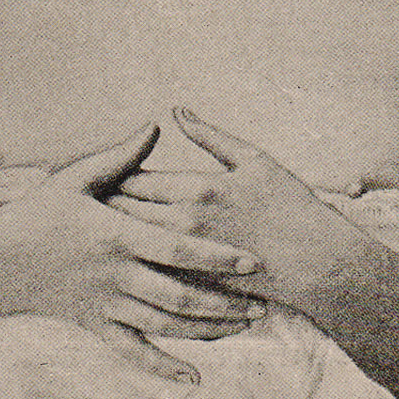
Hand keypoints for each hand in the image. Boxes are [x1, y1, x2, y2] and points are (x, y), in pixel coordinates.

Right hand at [0, 123, 262, 383]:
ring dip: (207, 329)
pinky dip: (162, 368)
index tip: (253, 260)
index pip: (177, 248)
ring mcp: (104, 305)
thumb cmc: (36, 213)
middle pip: (180, 294)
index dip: (218, 256)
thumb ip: (121, 156)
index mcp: (115, 233)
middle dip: (225, 301)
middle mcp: (114, 274)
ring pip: (165, 325)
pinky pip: (132, 353)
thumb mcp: (75, 178)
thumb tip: (156, 125)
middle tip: (262, 303)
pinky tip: (193, 377)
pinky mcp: (93, 326)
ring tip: (243, 326)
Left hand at [113, 109, 355, 308]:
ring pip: (133, 246)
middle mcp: (187, 225)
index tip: (96, 169)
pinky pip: (152, 275)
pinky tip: (120, 259)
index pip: (137, 178)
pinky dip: (132, 264)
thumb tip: (176, 112)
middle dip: (102, 206)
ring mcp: (189, 260)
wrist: (317, 263)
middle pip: (126, 214)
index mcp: (198, 189)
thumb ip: (210, 136)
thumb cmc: (288, 204)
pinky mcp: (195, 286)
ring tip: (91, 229)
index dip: (112, 173)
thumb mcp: (253, 159)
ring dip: (111, 236)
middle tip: (80, 199)